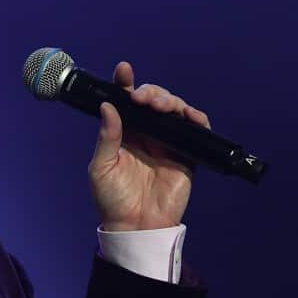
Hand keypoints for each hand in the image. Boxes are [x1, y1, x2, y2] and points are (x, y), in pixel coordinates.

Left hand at [89, 61, 211, 231]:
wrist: (136, 226)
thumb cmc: (113, 199)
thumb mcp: (101, 167)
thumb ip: (108, 137)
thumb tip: (108, 106)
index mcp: (124, 133)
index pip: (126, 102)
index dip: (126, 84)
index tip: (123, 71)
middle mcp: (146, 133)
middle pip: (153, 100)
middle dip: (151, 92)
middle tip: (144, 99)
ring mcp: (167, 142)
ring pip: (174, 109)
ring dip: (170, 100)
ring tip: (161, 106)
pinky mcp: (187, 154)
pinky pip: (196, 130)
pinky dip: (196, 117)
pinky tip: (189, 115)